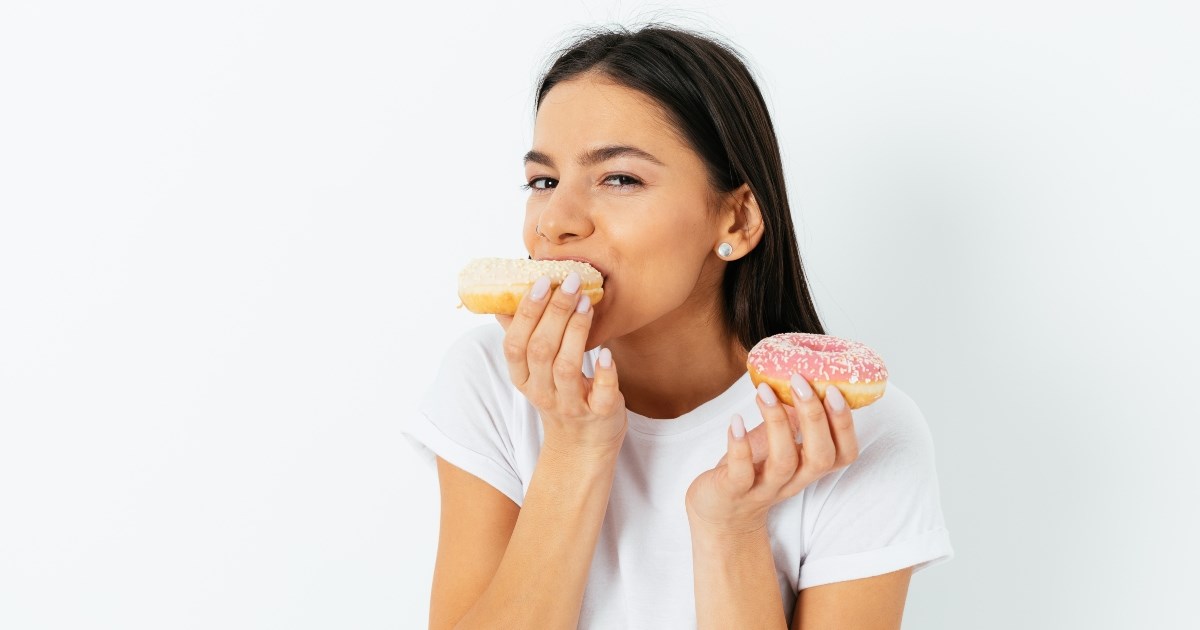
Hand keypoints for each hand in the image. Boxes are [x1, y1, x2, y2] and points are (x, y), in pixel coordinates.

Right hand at [495, 273, 626, 457]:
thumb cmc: (561, 395)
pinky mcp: (599, 414)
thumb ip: (523, 338)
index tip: (542, 282)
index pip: (515, 344)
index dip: (527, 312)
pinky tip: (608, 352)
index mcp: (522, 378)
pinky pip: (600, 394)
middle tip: (572, 282)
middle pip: (541, 350)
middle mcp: (542, 392)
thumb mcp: (535, 371)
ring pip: (567, 367)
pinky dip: (604, 373)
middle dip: (555, 313)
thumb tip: (503, 301)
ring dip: (576, 332)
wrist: (584, 445)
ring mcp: (570, 405)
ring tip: (587, 303)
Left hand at [684, 375, 858, 534]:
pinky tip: (736, 420)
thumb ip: (792, 419)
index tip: (833, 389)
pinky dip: (739, 445)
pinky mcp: (733, 493)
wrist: (720, 512)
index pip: (844, 454)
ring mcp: (764, 489)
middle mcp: (793, 481)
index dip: (845, 424)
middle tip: (800, 381)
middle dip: (815, 417)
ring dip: (777, 423)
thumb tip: (804, 378)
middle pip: (820, 457)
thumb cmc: (752, 469)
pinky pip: (741, 472)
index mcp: (809, 468)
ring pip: (783, 462)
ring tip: (764, 392)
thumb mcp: (777, 443)